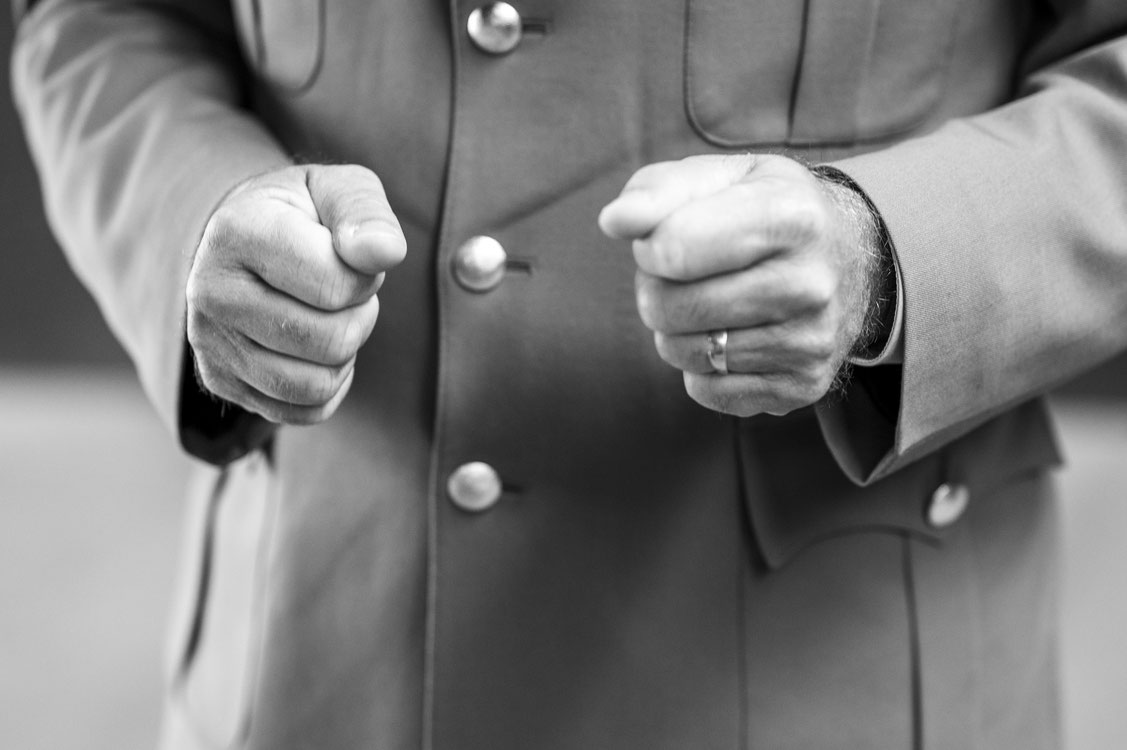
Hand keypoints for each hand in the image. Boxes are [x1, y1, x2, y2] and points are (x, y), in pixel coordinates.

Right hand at [186, 164, 405, 423]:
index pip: (337, 287)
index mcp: (237, 231)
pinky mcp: (221, 381)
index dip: (364, 277)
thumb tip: (384, 253)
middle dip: (358, 317)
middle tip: (342, 292)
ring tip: (327, 316)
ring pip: (317, 384)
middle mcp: (211, 291)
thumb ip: (367, 214)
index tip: (347, 257)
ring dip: (344, 354)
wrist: (246, 239)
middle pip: (331, 342)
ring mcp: (210, 342)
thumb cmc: (305, 214)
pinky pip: (304, 411)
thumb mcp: (340, 190)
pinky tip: (313, 348)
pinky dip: (328, 385)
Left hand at [598, 153, 880, 416]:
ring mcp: (810, 342)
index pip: (671, 250)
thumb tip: (615, 221)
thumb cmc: (766, 209)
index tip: (664, 241)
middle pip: (669, 308)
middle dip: (657, 289)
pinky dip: (702, 367)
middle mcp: (810, 283)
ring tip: (710, 302)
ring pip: (681, 353)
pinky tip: (732, 336)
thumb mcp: (722, 177)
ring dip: (676, 330)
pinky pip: (706, 391)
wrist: (850, 258)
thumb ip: (658, 190)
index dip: (648, 248)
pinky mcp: (803, 387)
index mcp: (791, 217)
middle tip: (685, 275)